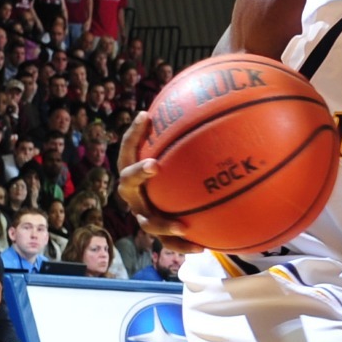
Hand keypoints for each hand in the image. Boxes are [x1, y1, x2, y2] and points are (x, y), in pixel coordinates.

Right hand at [115, 111, 201, 253]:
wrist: (178, 205)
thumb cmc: (179, 173)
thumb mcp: (185, 154)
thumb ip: (191, 132)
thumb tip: (215, 97)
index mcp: (136, 171)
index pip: (128, 149)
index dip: (134, 133)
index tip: (147, 116)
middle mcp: (135, 193)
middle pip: (127, 184)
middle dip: (138, 173)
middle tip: (154, 165)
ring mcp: (144, 214)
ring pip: (146, 222)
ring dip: (162, 222)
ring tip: (181, 225)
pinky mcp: (159, 232)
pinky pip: (168, 242)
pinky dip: (183, 245)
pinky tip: (203, 245)